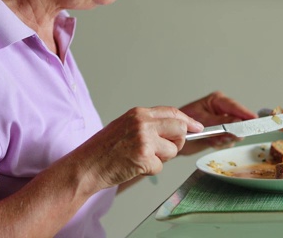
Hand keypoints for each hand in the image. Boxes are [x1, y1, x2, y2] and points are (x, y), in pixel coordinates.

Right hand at [72, 106, 202, 191]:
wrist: (86, 166)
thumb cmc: (102, 149)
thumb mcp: (124, 126)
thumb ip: (147, 124)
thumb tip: (173, 129)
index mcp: (138, 113)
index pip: (172, 112)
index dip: (188, 121)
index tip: (197, 128)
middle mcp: (143, 123)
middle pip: (179, 128)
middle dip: (178, 141)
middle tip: (164, 150)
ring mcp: (144, 139)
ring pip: (173, 150)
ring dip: (161, 159)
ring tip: (140, 158)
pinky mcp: (143, 157)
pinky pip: (160, 167)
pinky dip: (150, 171)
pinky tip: (134, 166)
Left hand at [178, 91, 256, 154]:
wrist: (173, 137)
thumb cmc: (181, 123)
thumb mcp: (200, 120)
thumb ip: (219, 121)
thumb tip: (237, 121)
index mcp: (217, 101)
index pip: (235, 107)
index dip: (245, 114)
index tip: (255, 120)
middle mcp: (222, 110)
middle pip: (239, 120)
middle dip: (232, 130)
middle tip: (221, 136)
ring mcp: (224, 122)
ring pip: (235, 132)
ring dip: (225, 138)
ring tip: (212, 139)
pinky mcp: (223, 134)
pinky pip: (230, 141)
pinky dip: (221, 143)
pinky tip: (211, 141)